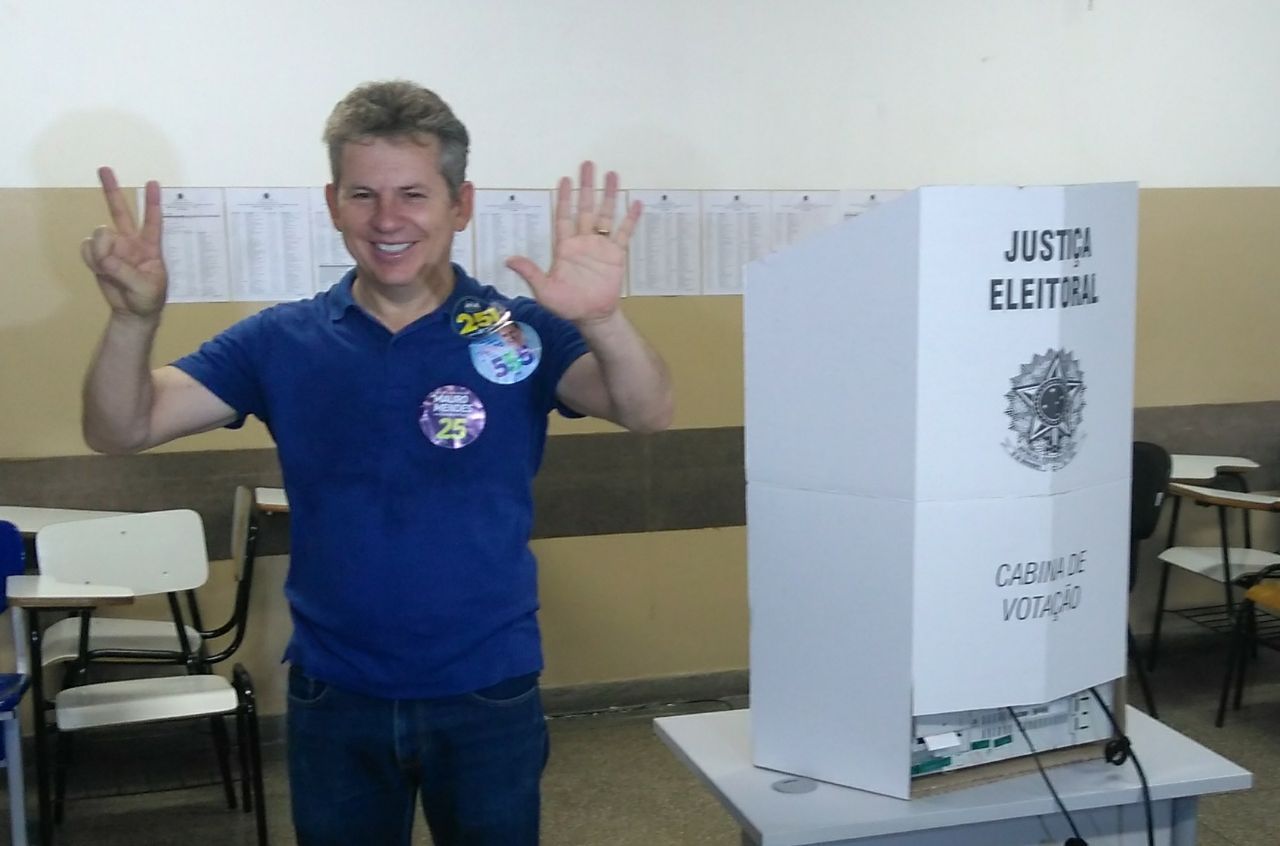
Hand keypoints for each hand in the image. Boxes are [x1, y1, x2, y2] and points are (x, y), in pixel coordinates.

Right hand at [81, 167, 167, 319]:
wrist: (133, 311)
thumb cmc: (148, 298)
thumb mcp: (145, 288)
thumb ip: (125, 272)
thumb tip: (105, 257)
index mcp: (150, 246)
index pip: (154, 220)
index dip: (153, 202)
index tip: (153, 182)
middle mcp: (131, 241)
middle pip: (120, 211)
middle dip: (112, 190)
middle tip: (104, 168)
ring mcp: (113, 247)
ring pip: (99, 235)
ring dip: (100, 251)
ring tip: (109, 269)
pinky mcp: (99, 255)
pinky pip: (88, 249)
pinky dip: (92, 259)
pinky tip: (101, 270)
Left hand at [506, 161, 640, 323]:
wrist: (592, 316)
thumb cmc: (567, 305)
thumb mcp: (544, 290)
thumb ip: (530, 272)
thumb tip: (508, 260)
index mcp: (565, 246)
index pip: (564, 216)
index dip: (565, 198)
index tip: (565, 179)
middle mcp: (583, 241)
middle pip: (585, 208)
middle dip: (587, 187)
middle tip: (588, 165)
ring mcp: (601, 246)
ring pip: (606, 215)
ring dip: (609, 196)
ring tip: (613, 175)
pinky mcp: (616, 255)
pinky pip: (624, 234)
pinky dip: (630, 219)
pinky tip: (636, 204)